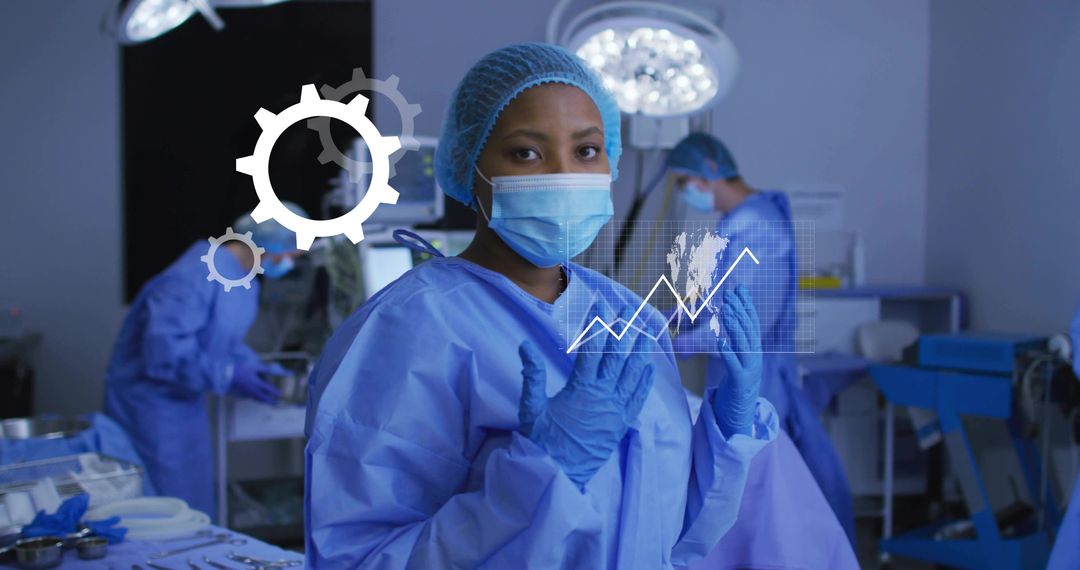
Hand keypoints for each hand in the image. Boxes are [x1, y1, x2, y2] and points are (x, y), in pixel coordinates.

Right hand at [230, 362, 283, 403]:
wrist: (228, 376)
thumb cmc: (241, 371)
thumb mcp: (254, 368)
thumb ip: (263, 370)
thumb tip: (269, 371)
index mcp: (257, 384)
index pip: (269, 390)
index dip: (275, 392)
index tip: (281, 394)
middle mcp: (254, 391)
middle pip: (264, 398)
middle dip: (271, 401)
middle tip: (277, 403)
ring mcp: (248, 394)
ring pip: (258, 399)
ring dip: (265, 401)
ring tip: (269, 402)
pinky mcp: (243, 395)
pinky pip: (253, 398)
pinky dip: (258, 399)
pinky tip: (259, 397)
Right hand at [518, 304, 654, 489]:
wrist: (557, 474)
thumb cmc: (541, 440)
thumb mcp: (531, 406)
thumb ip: (531, 374)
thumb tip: (525, 345)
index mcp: (580, 389)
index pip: (591, 349)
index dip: (596, 325)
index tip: (600, 307)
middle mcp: (602, 396)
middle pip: (616, 357)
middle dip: (623, 331)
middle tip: (631, 310)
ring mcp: (615, 411)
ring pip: (631, 375)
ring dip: (639, 352)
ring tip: (646, 332)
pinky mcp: (621, 425)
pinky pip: (637, 400)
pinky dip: (643, 382)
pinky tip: (649, 368)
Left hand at [712, 285, 762, 437]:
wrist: (741, 413)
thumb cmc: (736, 384)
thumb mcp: (737, 359)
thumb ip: (734, 342)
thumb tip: (726, 320)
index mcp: (754, 350)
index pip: (752, 322)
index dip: (746, 305)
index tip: (739, 288)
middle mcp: (755, 357)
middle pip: (748, 329)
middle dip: (740, 310)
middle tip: (730, 293)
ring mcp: (750, 369)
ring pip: (743, 344)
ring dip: (734, 326)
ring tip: (726, 310)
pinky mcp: (741, 382)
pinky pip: (734, 365)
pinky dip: (728, 352)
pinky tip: (720, 341)